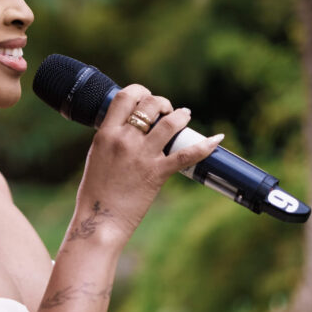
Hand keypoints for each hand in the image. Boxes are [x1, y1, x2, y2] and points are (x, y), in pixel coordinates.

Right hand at [75, 85, 222, 247]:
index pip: (126, 96)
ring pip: (171, 123)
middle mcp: (124, 140)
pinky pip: (187, 155)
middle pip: (151, 104)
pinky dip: (205, 146)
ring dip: (181, 116)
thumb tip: (128, 128)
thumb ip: (111, 139)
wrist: (99, 220)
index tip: (146, 98)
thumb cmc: (95, 192)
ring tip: (184, 117)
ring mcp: (142, 156)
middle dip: (163, 103)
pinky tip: (216, 139)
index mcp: (106, 133)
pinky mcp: (157, 173)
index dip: (141, 91)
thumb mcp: (96, 156)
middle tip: (167, 112)